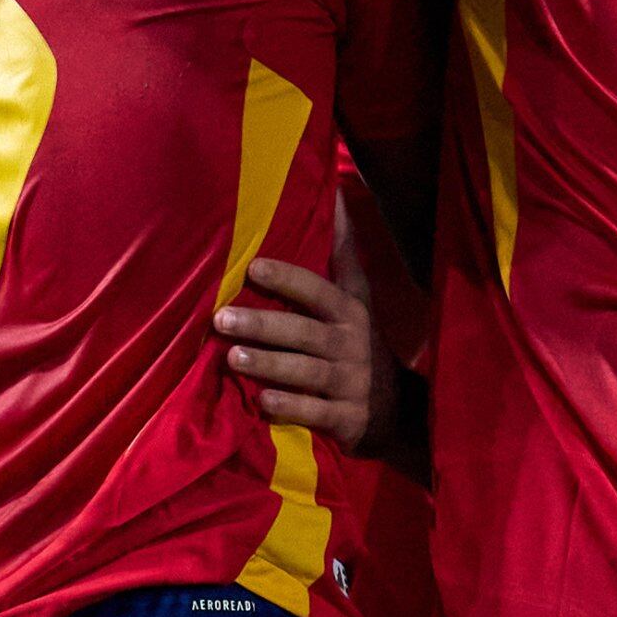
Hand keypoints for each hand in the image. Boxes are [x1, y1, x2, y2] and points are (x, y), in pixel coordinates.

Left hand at [217, 255, 398, 448]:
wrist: (395, 407)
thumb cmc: (359, 344)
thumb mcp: (359, 301)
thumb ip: (344, 257)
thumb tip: (337, 198)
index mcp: (350, 314)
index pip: (318, 292)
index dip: (288, 279)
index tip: (253, 267)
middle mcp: (351, 345)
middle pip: (305, 332)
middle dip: (263, 325)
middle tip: (222, 319)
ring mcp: (350, 383)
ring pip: (306, 371)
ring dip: (269, 364)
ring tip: (231, 357)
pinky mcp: (347, 418)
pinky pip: (316, 412)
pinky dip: (291, 407)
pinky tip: (263, 401)